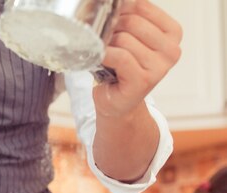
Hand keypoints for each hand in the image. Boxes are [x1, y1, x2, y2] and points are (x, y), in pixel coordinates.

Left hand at [93, 0, 182, 116]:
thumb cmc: (121, 69)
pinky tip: (100, 59)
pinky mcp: (143, 80)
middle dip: (110, 29)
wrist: (117, 103)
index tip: (109, 21)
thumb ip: (129, 17)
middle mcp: (171, 49)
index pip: (141, 6)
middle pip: (131, 21)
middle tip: (102, 41)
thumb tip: (117, 0)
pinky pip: (119, 56)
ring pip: (123, 39)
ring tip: (104, 55)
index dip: (118, 10)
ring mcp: (160, 66)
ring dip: (106, 45)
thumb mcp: (130, 38)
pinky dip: (104, 55)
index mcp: (173, 33)